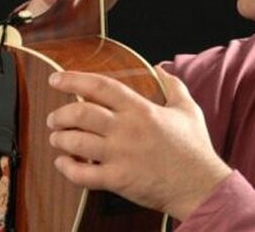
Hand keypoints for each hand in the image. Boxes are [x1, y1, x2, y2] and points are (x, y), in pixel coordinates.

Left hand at [46, 66, 232, 220]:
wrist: (200, 185)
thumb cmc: (194, 148)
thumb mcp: (188, 109)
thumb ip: (173, 86)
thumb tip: (161, 69)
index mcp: (141, 110)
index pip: (100, 87)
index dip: (74, 80)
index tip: (56, 79)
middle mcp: (127, 129)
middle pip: (80, 113)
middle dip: (60, 114)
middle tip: (54, 117)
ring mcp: (120, 155)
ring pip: (76, 142)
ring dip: (60, 138)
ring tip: (57, 138)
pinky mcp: (117, 180)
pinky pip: (81, 174)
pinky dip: (66, 168)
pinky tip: (63, 163)